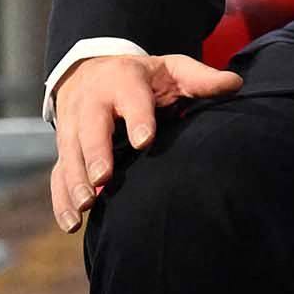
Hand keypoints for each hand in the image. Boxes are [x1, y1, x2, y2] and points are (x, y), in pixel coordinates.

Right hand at [51, 52, 241, 230]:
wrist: (94, 70)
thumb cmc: (144, 77)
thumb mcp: (172, 70)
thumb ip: (201, 79)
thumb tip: (234, 84)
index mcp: (123, 81)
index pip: (131, 99)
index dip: (138, 118)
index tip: (145, 141)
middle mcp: (92, 103)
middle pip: (91, 128)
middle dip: (95, 153)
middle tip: (102, 179)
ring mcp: (73, 126)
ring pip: (70, 153)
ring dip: (75, 181)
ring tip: (87, 205)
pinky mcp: (65, 147)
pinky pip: (58, 174)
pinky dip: (61, 199)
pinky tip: (71, 224)